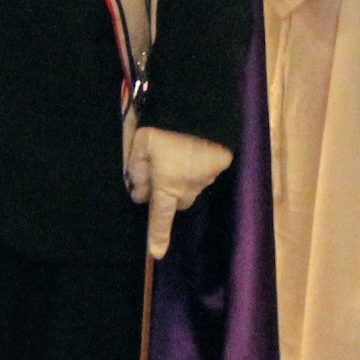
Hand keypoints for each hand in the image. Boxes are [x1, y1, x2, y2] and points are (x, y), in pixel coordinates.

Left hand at [125, 126, 232, 259]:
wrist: (200, 105)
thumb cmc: (164, 126)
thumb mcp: (139, 145)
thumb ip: (137, 172)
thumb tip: (139, 194)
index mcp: (167, 185)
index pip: (160, 218)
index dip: (157, 237)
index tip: (157, 254)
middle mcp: (190, 187)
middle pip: (178, 201)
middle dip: (169, 193)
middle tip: (159, 170)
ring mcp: (209, 175)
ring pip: (193, 185)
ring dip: (185, 177)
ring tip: (178, 152)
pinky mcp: (222, 161)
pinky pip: (207, 171)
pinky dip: (199, 164)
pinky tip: (194, 146)